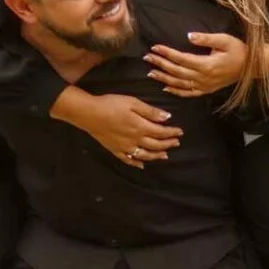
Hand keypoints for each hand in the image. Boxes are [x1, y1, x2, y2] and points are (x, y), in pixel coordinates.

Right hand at [53, 89, 182, 168]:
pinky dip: (136, 163)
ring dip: (156, 156)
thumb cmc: (111, 104)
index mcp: (141, 127)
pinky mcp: (115, 150)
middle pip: (155, 145)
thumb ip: (150, 111)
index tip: (180, 132)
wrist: (89, 114)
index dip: (172, 133)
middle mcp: (135, 140)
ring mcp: (125, 147)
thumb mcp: (132, 102)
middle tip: (176, 143)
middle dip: (167, 144)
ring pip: (145, 155)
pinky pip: (128, 160)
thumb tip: (167, 117)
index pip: (161, 132)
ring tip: (165, 155)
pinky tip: (141, 165)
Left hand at [144, 32, 247, 96]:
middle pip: (177, 71)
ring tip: (151, 73)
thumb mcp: (225, 40)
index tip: (154, 47)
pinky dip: (176, 91)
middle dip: (160, 64)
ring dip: (164, 78)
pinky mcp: (207, 90)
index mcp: (206, 65)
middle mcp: (203, 78)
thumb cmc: (239, 50)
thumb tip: (189, 35)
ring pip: (180, 84)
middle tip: (147, 58)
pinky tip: (166, 88)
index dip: (166, 53)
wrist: (252, 67)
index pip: (181, 58)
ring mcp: (205, 86)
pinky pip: (189, 93)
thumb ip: (206, 38)